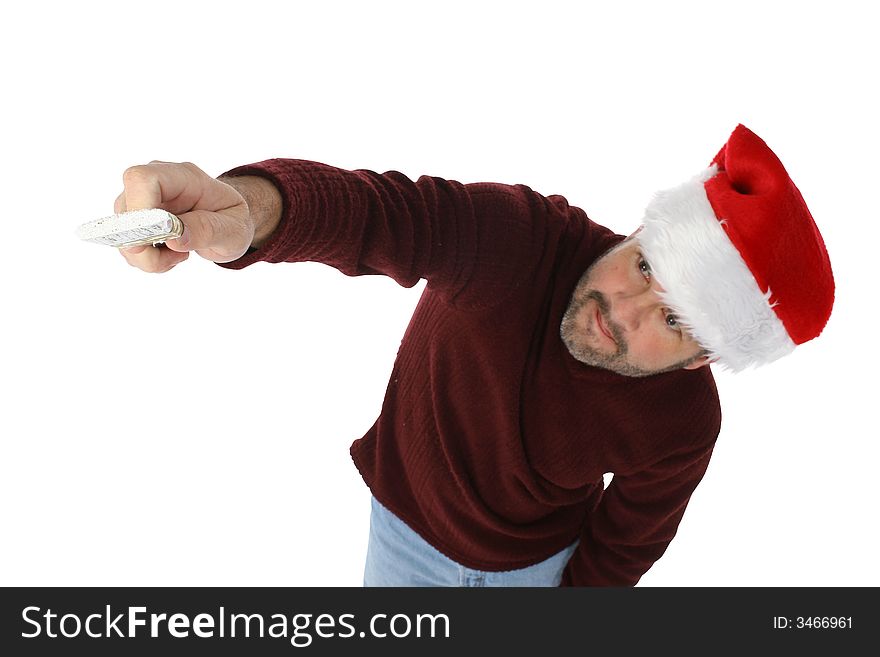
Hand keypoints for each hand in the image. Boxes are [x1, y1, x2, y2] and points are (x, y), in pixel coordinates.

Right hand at [114, 161, 252, 271]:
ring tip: (181, 255)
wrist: (228, 222)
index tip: (152, 240)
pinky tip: (172, 255)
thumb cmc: (231, 219)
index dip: (138, 208)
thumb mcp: (233, 229)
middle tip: (179, 256)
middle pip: (127, 211)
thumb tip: (174, 239)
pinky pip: (129, 245)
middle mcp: (157, 184)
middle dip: (145, 246)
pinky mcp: (137, 220)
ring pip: (123, 233)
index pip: (143, 179)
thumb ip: (207, 230)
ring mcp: (143, 201)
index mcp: (183, 177)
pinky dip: (148, 259)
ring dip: (149, 257)